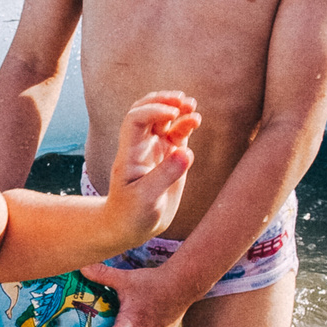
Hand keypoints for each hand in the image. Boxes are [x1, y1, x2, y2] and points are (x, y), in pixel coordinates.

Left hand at [104, 92, 198, 240]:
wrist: (130, 226)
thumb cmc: (131, 214)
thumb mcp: (146, 199)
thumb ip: (165, 176)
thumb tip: (185, 153)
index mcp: (130, 152)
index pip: (136, 119)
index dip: (153, 110)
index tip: (173, 114)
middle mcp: (142, 146)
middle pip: (147, 110)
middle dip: (163, 100)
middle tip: (183, 100)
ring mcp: (156, 149)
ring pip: (164, 119)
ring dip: (177, 109)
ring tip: (192, 106)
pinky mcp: (171, 157)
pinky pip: (178, 133)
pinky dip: (186, 123)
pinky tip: (195, 120)